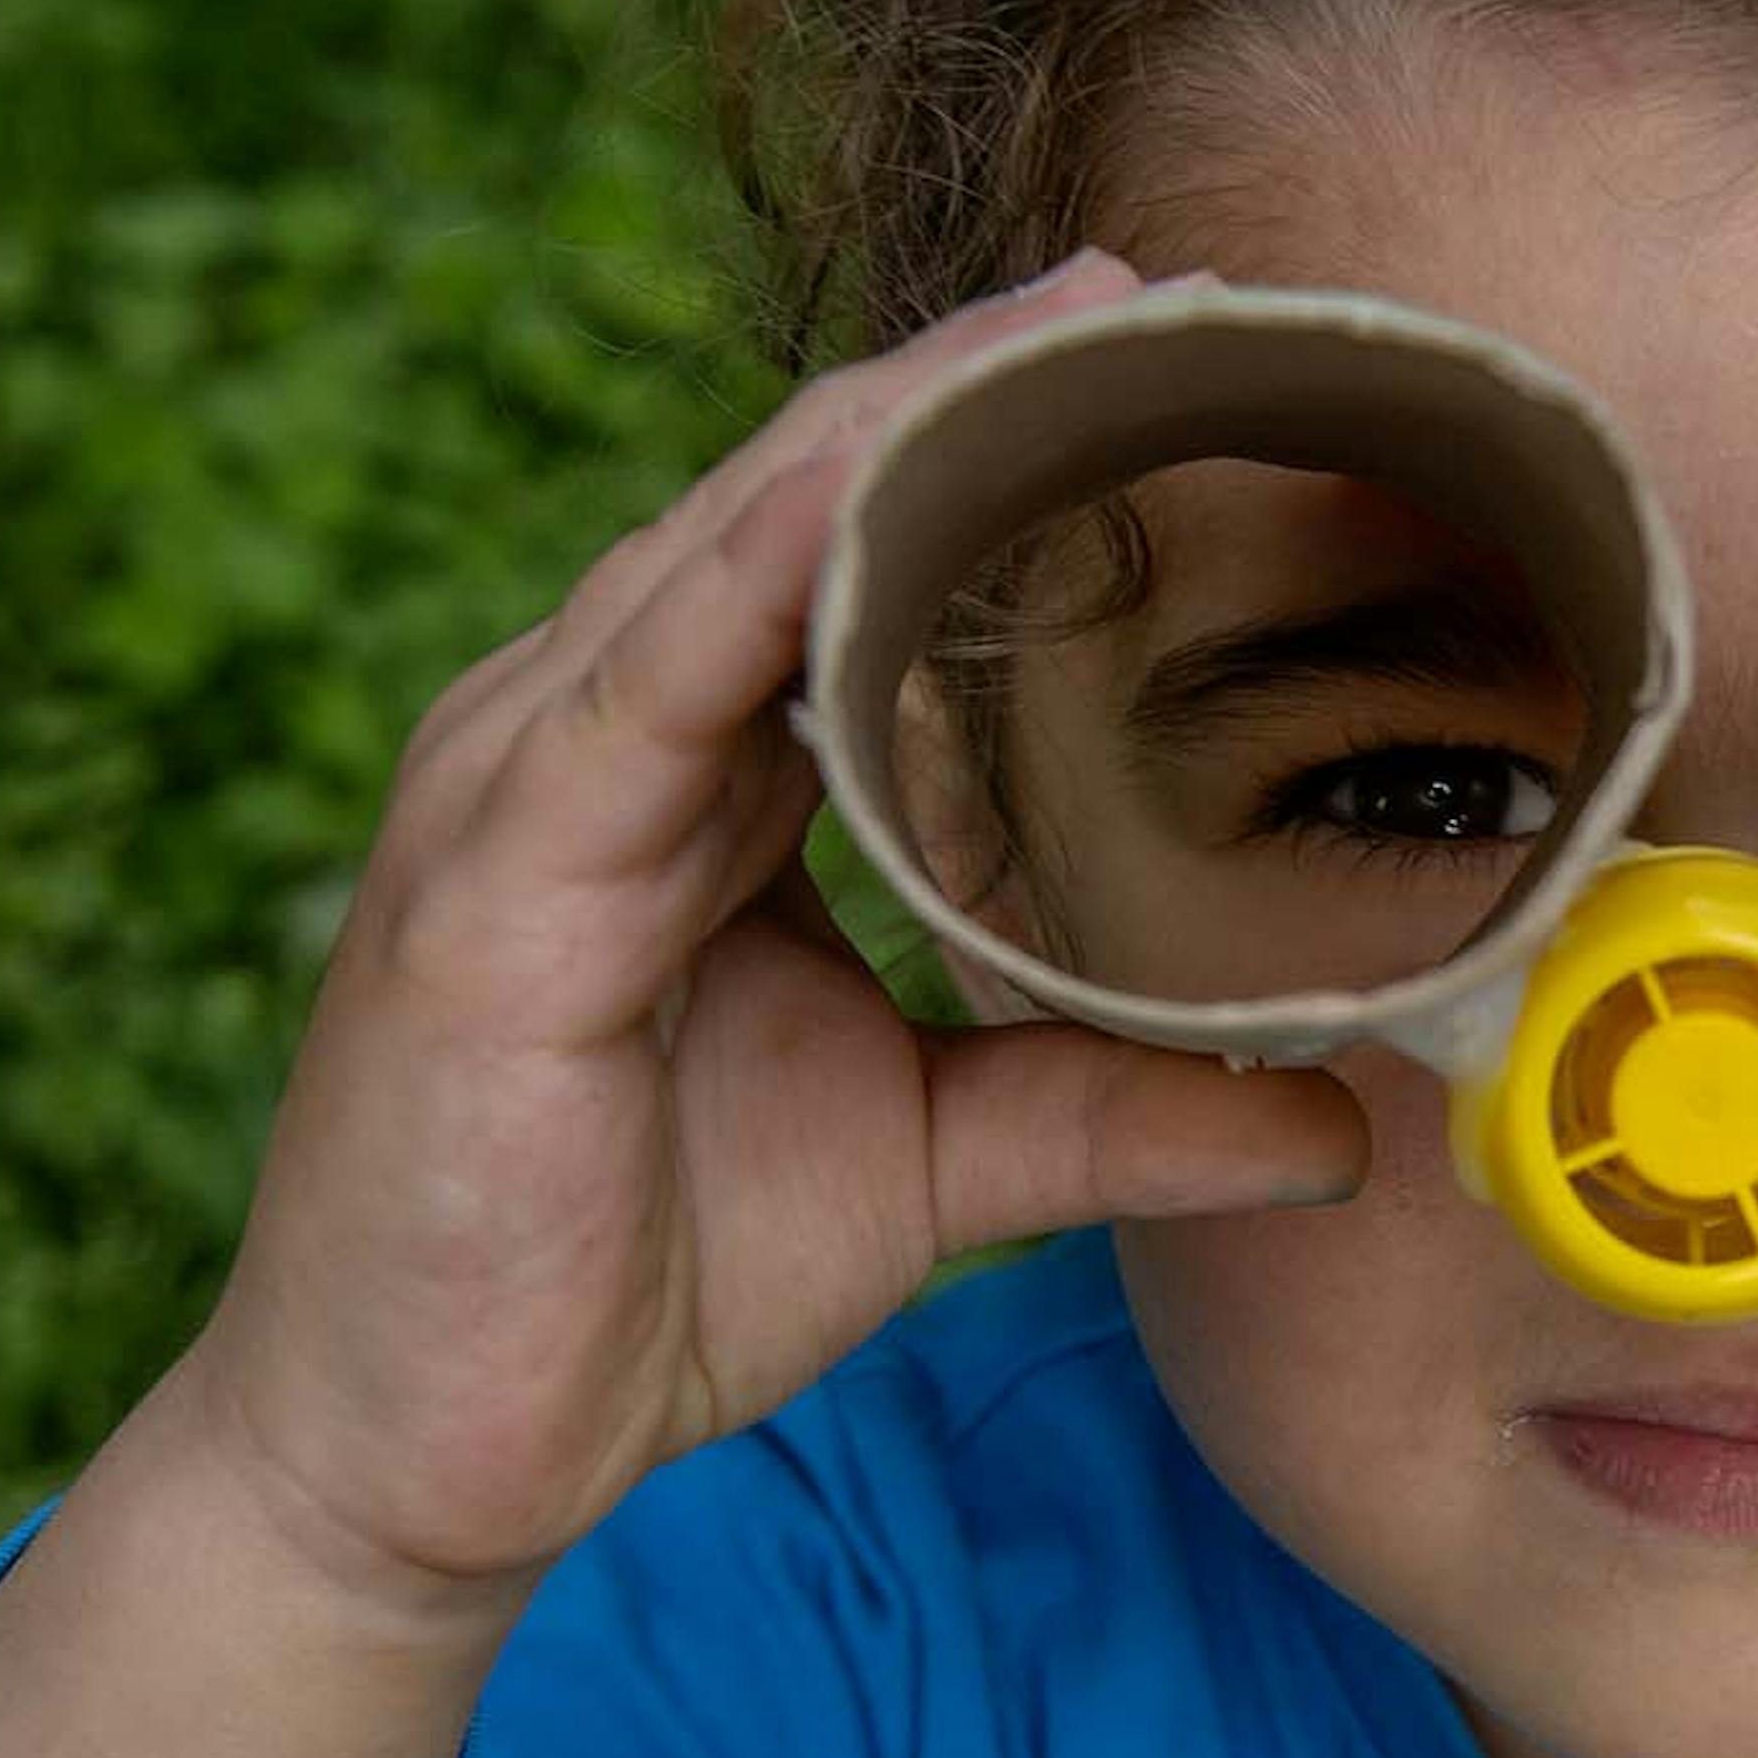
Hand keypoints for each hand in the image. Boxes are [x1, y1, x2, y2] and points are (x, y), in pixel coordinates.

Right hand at [160, 246, 1370, 1618]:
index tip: (1183, 361)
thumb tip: (1336, 1119)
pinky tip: (863, 493)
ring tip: (1062, 335)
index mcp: (684, 765)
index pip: (850, 551)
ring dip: (887, 433)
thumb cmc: (630, 1281)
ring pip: (721, 553)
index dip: (998, 445)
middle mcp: (592, 734)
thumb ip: (1109, 1111)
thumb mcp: (925, 1166)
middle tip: (1164, 293)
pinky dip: (751, 579)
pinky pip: (635, 692)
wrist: (421, 1464)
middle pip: (795, 504)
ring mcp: (521, 791)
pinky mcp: (488, 893)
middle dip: (970, 388)